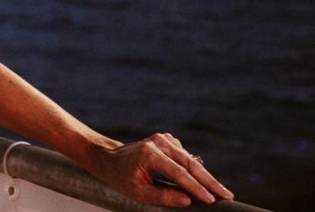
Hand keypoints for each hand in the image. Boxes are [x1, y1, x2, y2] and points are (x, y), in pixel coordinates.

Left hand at [89, 133, 233, 206]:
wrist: (110, 159)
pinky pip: (185, 156)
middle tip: (227, 195)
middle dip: (209, 181)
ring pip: (190, 159)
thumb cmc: (122, 177)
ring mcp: (163, 139)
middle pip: (189, 163)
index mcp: (150, 153)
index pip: (179, 173)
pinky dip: (194, 168)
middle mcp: (158, 142)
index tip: (212, 199)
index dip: (196, 187)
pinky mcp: (167, 140)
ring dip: (205, 176)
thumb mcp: (138, 192)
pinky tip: (201, 180)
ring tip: (220, 191)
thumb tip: (188, 200)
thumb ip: (163, 196)